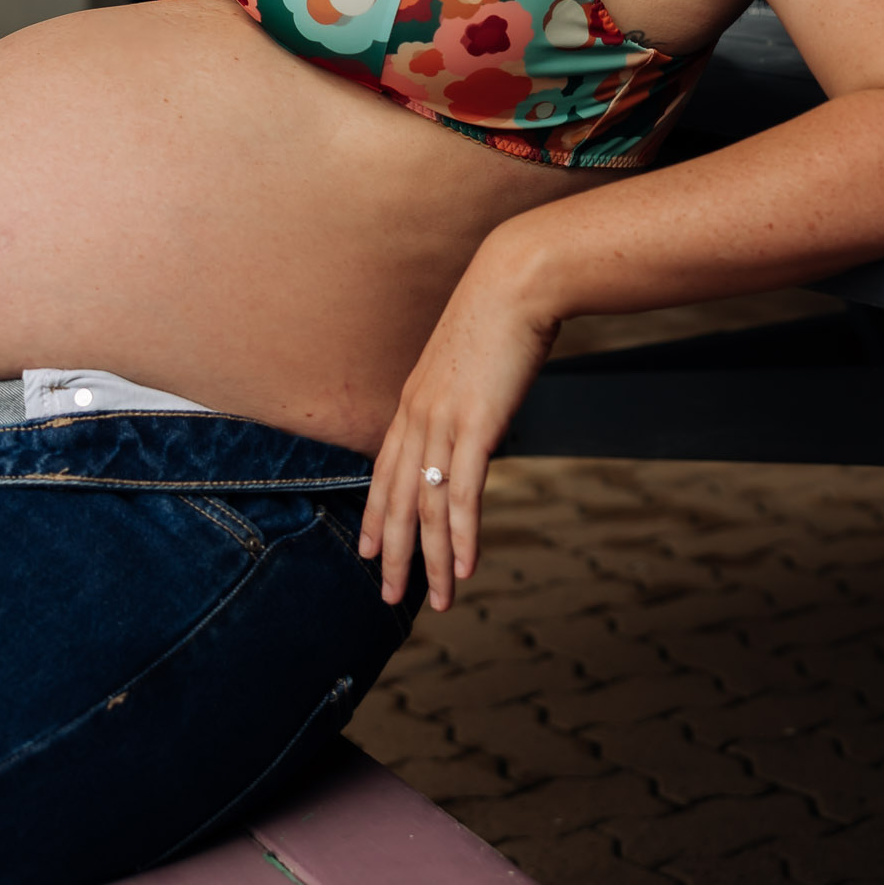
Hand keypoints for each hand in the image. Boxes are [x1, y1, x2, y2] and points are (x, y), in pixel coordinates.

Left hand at [358, 233, 558, 612]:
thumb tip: (470, 420)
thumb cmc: (499, 317)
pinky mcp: (475, 425)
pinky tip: (466, 567)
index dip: (375, 514)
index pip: (385, 471)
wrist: (516, 282)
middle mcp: (418, 415)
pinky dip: (462, 535)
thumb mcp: (468, 363)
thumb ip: (461, 396)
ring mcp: (443, 421)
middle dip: (392, 553)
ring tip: (441, 601)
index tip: (367, 550)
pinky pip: (462, 493)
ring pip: (428, 506)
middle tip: (389, 596)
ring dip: (434, 559)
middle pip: (397, 498)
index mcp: (413, 401)